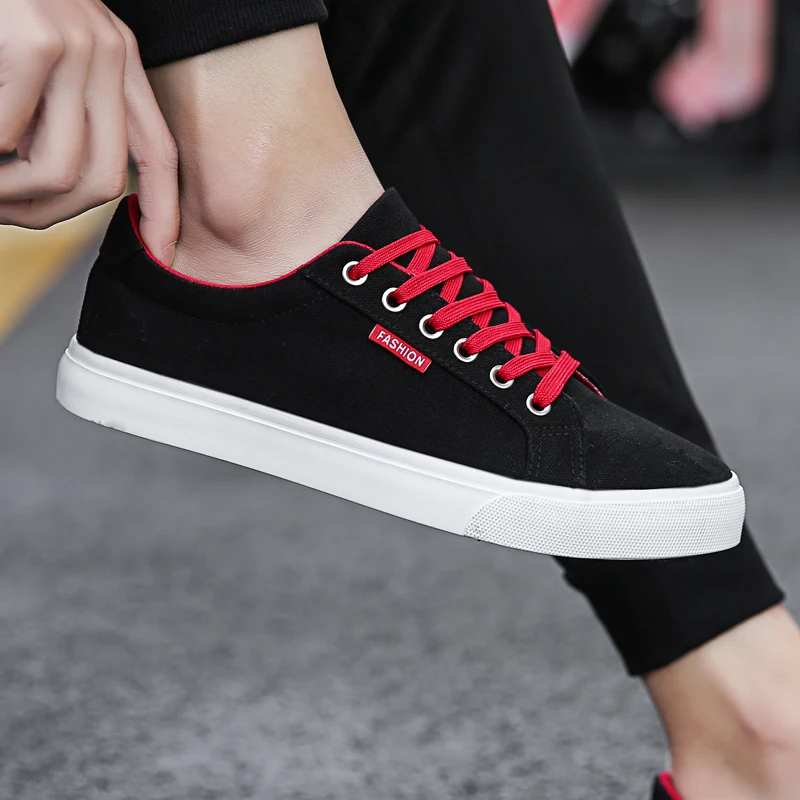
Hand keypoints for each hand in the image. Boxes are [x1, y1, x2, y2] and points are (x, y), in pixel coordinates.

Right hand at [0, 0, 178, 263]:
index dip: (164, 212)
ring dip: (7, 194)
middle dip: (47, 215)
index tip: (163, 254)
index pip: (157, 152)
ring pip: (59, 170)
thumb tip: (60, 184)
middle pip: (104, 181)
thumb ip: (61, 114)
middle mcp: (109, 52)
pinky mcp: (37, 41)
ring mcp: (77, 44)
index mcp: (117, 60)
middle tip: (1, 212)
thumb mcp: (39, 60)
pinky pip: (6, 137)